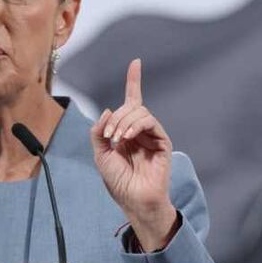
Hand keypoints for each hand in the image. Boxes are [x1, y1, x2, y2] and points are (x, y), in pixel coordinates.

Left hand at [91, 59, 177, 249]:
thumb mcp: (100, 154)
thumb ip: (99, 131)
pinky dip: (135, 125)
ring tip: (117, 139)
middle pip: (131, 107)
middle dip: (117, 117)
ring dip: (124, 122)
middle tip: (109, 136)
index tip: (136, 62)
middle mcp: (140, 131)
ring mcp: (153, 135)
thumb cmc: (118, 182)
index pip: (132, 102)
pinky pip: (150, 121)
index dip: (134, 81)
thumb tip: (108, 110)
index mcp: (126, 132)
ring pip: (140, 112)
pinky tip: (127, 137)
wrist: (134, 200)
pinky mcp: (163, 142)